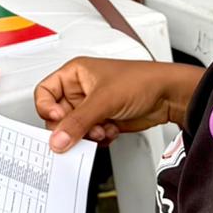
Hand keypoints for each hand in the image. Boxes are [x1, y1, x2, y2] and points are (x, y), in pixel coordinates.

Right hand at [35, 56, 198, 151]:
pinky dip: (99, 138)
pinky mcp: (103, 120)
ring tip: (102, 129)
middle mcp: (80, 89)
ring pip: (74, 129)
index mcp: (74, 73)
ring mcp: (92, 106)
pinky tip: (111, 130)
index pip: (44, 92)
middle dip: (71, 127)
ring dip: (87, 134)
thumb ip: (78, 122)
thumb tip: (57, 139)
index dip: (46, 108)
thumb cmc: (141, 80)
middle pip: (57, 116)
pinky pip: (89, 136)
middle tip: (82, 131)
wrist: (168, 96)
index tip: (57, 118)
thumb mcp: (103, 100)